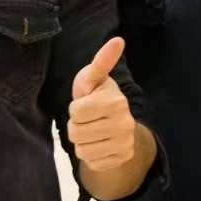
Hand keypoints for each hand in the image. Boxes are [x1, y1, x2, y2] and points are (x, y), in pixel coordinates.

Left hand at [69, 37, 135, 171]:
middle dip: (76, 124)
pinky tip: (98, 142)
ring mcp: (124, 145)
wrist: (117, 123)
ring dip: (81, 140)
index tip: (85, 102)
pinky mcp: (120, 159)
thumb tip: (118, 39)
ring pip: (81, 148)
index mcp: (115, 101)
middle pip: (76, 132)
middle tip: (87, 118)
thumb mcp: (94, 77)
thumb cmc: (98, 95)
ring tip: (91, 129)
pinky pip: (90, 161)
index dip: (75, 107)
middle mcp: (123, 124)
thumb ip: (101, 61)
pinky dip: (90, 153)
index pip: (76, 111)